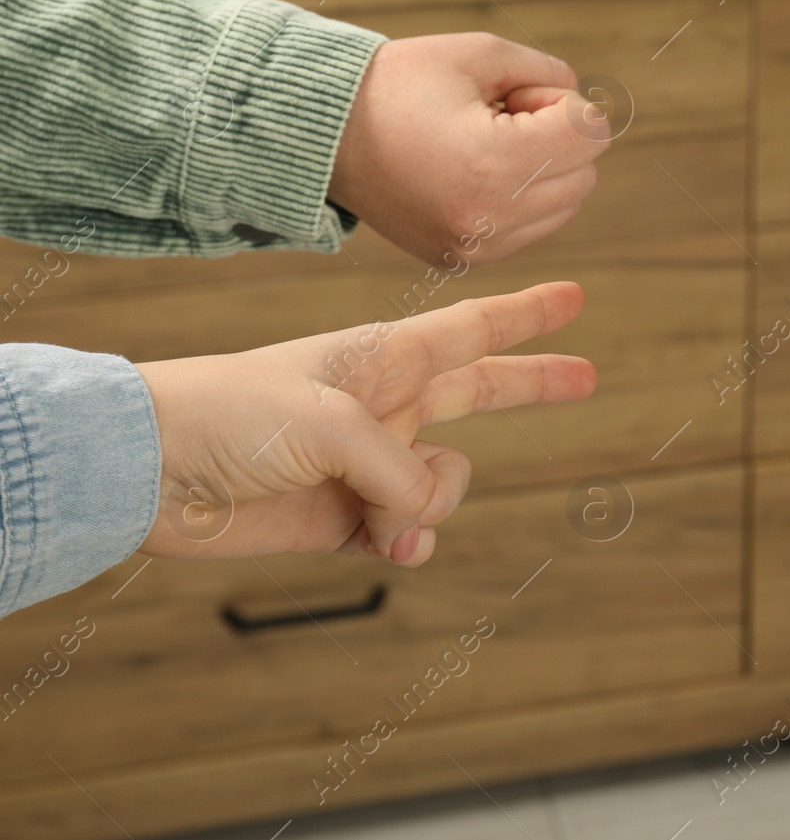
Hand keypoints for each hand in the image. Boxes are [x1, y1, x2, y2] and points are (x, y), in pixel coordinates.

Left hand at [137, 282, 593, 565]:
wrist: (152, 470)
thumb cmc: (233, 413)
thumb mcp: (335, 423)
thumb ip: (402, 470)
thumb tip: (421, 522)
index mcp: (384, 359)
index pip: (472, 330)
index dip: (526, 314)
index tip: (573, 295)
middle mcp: (387, 407)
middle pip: (483, 392)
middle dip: (535, 384)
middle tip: (588, 378)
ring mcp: (369, 464)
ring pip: (446, 487)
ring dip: (428, 507)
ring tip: (382, 518)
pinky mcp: (345, 520)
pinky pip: (410, 535)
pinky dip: (406, 544)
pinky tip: (383, 544)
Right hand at [330, 33, 610, 265]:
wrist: (322, 135)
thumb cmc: (399, 84)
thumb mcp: (478, 54)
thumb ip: (549, 73)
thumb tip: (588, 108)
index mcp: (495, 163)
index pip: (591, 134)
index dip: (563, 102)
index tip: (515, 95)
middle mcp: (490, 218)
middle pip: (585, 174)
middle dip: (556, 139)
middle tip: (498, 116)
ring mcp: (477, 247)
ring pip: (565, 205)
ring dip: (543, 171)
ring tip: (482, 145)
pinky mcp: (464, 261)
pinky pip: (531, 229)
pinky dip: (520, 199)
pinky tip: (471, 173)